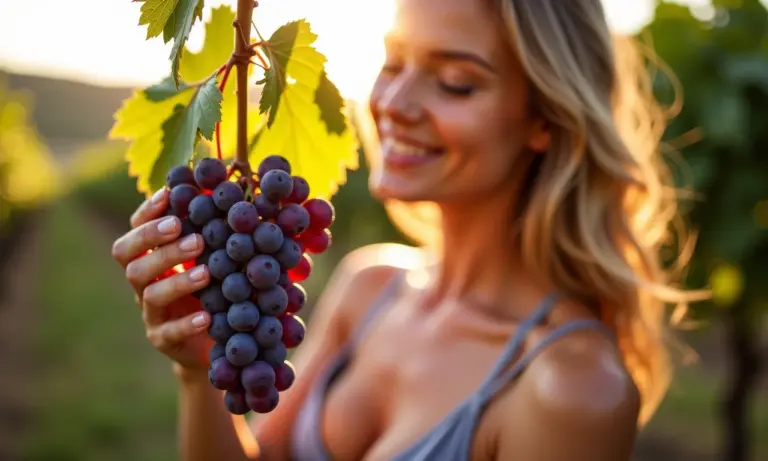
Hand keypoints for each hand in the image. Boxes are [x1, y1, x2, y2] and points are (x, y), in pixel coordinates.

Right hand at [111, 188, 214, 373]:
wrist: (218, 339)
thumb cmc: (216, 287)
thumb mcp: (215, 257)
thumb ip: (214, 229)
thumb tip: (229, 184)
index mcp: (151, 257)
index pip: (135, 231)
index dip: (146, 214)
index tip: (169, 196)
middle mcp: (144, 284)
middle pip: (130, 260)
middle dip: (155, 242)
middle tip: (186, 231)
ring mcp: (151, 313)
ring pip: (150, 294)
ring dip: (177, 280)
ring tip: (206, 272)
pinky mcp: (164, 341)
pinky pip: (169, 332)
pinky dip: (187, 323)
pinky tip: (207, 315)